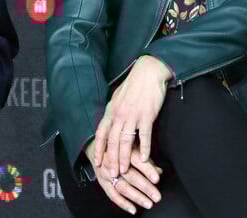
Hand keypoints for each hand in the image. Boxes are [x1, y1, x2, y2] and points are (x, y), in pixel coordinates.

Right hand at [86, 138, 161, 214]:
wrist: (97, 148)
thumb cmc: (118, 149)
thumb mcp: (132, 149)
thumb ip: (146, 161)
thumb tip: (158, 171)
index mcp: (122, 150)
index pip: (136, 160)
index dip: (147, 170)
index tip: (157, 179)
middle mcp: (114, 161)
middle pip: (130, 176)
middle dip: (145, 187)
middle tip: (156, 196)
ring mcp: (107, 172)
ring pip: (122, 187)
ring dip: (136, 197)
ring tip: (148, 203)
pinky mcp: (102, 182)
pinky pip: (112, 195)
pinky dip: (123, 203)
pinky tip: (133, 209)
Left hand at [94, 55, 171, 176]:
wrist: (148, 72)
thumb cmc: (135, 85)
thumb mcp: (118, 97)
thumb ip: (114, 111)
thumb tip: (110, 121)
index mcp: (111, 110)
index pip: (101, 133)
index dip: (98, 149)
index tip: (97, 163)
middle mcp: (119, 114)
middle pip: (112, 141)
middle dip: (111, 160)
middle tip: (112, 174)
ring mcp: (132, 116)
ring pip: (125, 141)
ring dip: (125, 158)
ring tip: (125, 171)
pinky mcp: (146, 115)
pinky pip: (144, 136)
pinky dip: (144, 149)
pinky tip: (145, 159)